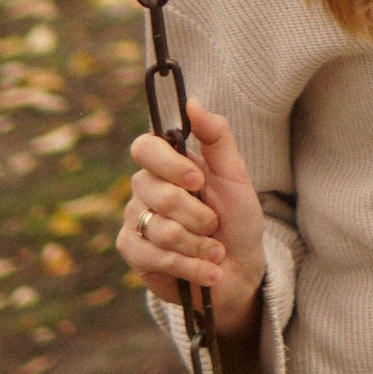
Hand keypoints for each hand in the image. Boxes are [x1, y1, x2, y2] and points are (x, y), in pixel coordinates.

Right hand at [118, 104, 264, 337]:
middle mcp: (145, 189)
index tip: (198, 180)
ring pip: (158, 228)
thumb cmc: (237, 218)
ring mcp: (135, 220)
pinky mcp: (133, 252)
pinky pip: (153, 256)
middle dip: (196, 214)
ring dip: (197, 243)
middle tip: (214, 224)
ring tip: (214, 250)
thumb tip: (191, 103)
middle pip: (155, 192)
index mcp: (167, 164)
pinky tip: (207, 270)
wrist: (239, 268)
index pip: (145, 148)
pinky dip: (188, 264)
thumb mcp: (235, 174)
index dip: (169, 165)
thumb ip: (216, 136)